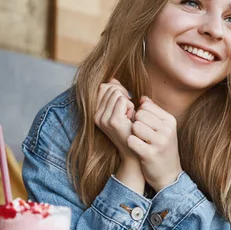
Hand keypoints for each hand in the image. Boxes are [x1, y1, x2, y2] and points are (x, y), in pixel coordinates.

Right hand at [94, 79, 144, 193]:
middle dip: (123, 95)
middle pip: (110, 88)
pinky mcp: (113, 121)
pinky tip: (131, 119)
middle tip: (129, 112)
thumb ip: (116, 93)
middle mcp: (96, 115)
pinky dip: (131, 107)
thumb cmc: (131, 128)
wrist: (134, 150)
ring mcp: (103, 119)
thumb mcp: (122, 109)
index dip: (118, 90)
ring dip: (128, 102)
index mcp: (95, 112)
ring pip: (117, 93)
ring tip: (129, 117)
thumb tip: (113, 79)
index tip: (126, 103)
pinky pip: (123, 100)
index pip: (104, 87)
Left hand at [128, 96, 182, 191]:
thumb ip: (153, 112)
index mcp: (170, 120)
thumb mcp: (163, 128)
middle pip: (140, 115)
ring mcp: (160, 142)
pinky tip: (137, 149)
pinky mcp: (151, 154)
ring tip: (140, 141)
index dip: (140, 115)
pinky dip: (131, 144)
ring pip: (135, 126)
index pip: (146, 106)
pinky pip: (132, 141)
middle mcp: (167, 130)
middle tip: (141, 135)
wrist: (169, 175)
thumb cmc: (162, 148)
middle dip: (135, 123)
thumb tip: (142, 98)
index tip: (144, 125)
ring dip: (133, 134)